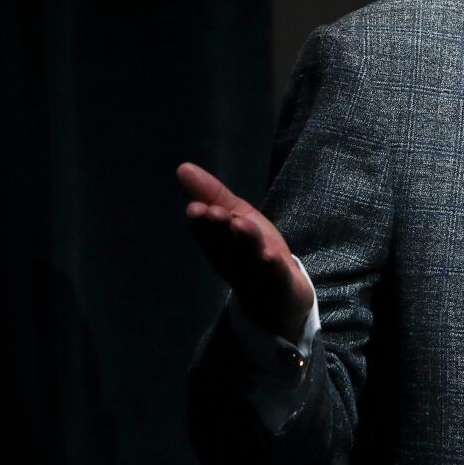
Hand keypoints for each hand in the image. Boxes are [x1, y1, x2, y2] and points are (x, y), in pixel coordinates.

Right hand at [177, 162, 312, 344]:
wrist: (280, 297)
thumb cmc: (253, 251)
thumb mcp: (235, 217)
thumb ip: (212, 195)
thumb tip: (183, 167)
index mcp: (219, 245)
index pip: (208, 233)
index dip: (203, 222)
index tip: (197, 208)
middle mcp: (233, 262)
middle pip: (226, 244)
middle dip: (219, 229)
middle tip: (216, 212)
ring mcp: (256, 276)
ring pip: (249, 259)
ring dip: (245, 242)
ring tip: (241, 225)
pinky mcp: (280, 286)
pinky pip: (275, 278)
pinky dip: (272, 268)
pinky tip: (271, 256)